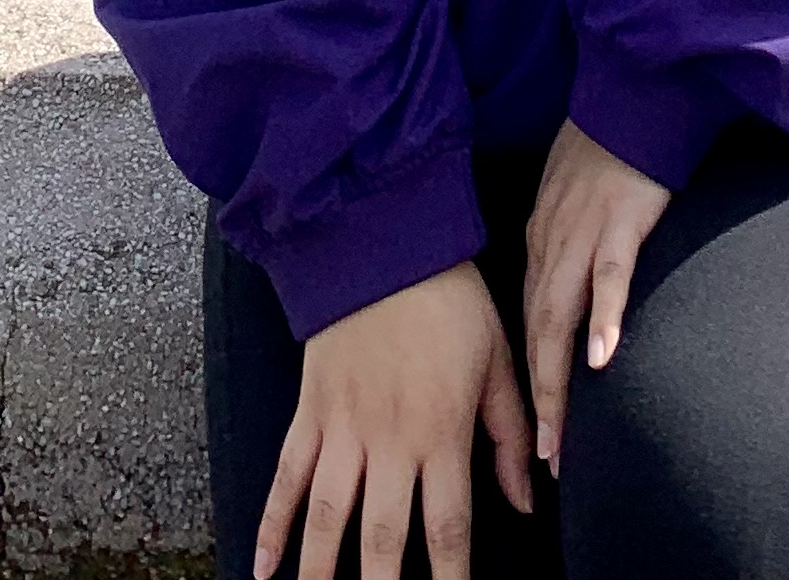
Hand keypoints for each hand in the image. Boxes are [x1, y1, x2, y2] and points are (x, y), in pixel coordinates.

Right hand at [255, 261, 530, 579]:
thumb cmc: (451, 301)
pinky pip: (286, 475)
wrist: (385, 241)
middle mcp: (389, 440)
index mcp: (441, 431)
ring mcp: (343, 427)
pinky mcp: (310, 410)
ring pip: (326, 517)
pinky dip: (271, 524)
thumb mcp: (499, 362)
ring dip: (320, 572)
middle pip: (382, 539)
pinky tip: (262, 568)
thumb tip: (527, 501)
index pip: (448, 528)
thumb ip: (512, 435)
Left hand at [522, 118, 672, 474]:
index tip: (532, 432)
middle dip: (538, 401)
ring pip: (563, 316)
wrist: (632, 87)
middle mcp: (553, 241)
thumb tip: (571, 292)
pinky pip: (612, 276)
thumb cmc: (608, 143)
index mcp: (542, 238)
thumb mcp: (571, 196)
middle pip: (538, 333)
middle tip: (543, 460)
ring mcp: (586, 231)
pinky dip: (605, 317)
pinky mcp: (623, 219)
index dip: (528, 380)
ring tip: (561, 436)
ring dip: (559, 381)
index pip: (530, 322)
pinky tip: (604, 357)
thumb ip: (567, 242)